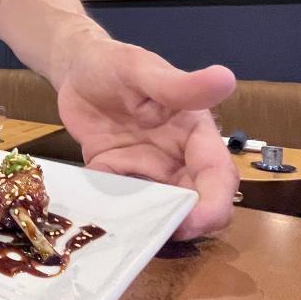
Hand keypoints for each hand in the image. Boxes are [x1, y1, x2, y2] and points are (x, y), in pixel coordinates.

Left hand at [55, 40, 237, 240]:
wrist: (74, 68)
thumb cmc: (114, 63)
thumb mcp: (142, 70)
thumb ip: (180, 85)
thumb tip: (226, 78)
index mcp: (194, 133)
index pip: (217, 175)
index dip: (213, 204)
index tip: (194, 222)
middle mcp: (176, 157)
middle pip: (197, 203)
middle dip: (184, 225)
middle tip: (155, 236)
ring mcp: (146, 170)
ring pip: (160, 210)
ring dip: (148, 224)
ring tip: (124, 231)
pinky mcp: (116, 176)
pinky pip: (120, 204)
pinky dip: (114, 212)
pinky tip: (95, 213)